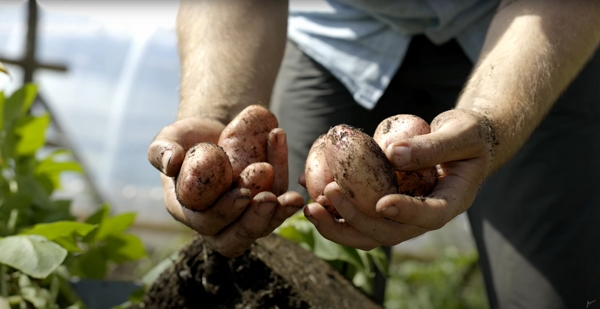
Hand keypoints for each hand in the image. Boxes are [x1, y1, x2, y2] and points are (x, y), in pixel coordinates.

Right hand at [148, 117, 303, 256]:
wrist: (213, 132)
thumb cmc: (186, 139)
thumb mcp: (168, 140)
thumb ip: (161, 151)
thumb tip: (172, 163)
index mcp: (188, 211)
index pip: (206, 223)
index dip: (224, 212)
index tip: (243, 193)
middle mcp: (215, 222)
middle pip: (236, 238)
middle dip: (254, 221)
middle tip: (268, 200)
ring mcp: (241, 217)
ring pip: (262, 227)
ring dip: (278, 215)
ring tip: (293, 198)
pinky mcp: (262, 206)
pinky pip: (277, 207)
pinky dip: (287, 195)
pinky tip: (298, 186)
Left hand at [302, 109, 493, 249]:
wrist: (463, 141)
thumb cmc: (468, 134)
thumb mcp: (461, 133)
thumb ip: (433, 145)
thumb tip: (393, 155)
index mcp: (450, 202)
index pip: (429, 216)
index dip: (406, 213)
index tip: (382, 204)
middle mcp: (423, 216)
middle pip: (389, 233)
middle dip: (355, 220)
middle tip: (327, 197)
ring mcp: (402, 214)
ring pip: (368, 232)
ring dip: (337, 224)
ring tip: (309, 206)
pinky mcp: (385, 204)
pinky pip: (358, 212)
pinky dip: (334, 206)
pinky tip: (311, 186)